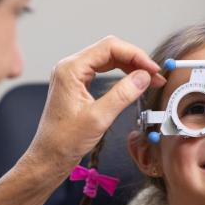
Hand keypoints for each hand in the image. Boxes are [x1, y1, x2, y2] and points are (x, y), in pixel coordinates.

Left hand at [26, 36, 166, 173]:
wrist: (49, 157)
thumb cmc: (65, 141)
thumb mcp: (98, 118)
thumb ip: (122, 94)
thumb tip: (144, 77)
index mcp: (70, 69)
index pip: (109, 47)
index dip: (135, 55)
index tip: (153, 69)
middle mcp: (70, 67)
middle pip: (109, 50)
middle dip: (135, 60)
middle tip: (154, 75)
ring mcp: (73, 76)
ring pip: (107, 60)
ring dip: (129, 67)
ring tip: (149, 80)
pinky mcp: (77, 85)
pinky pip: (102, 71)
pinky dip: (120, 75)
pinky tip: (133, 84)